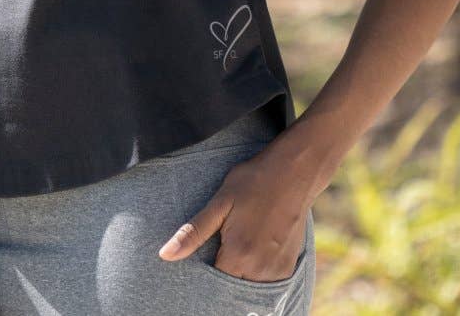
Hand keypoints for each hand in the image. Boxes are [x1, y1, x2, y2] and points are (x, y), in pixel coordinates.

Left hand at [157, 142, 312, 282]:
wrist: (294, 172)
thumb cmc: (253, 182)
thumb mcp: (220, 202)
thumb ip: (194, 232)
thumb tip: (165, 255)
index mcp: (238, 255)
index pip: (213, 284)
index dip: (204, 273)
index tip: (204, 256)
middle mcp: (259, 270)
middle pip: (231, 287)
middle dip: (222, 273)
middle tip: (222, 245)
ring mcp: (277, 271)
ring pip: (249, 287)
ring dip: (240, 274)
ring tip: (238, 245)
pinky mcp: (289, 267)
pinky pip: (267, 283)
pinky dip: (257, 274)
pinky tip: (254, 250)